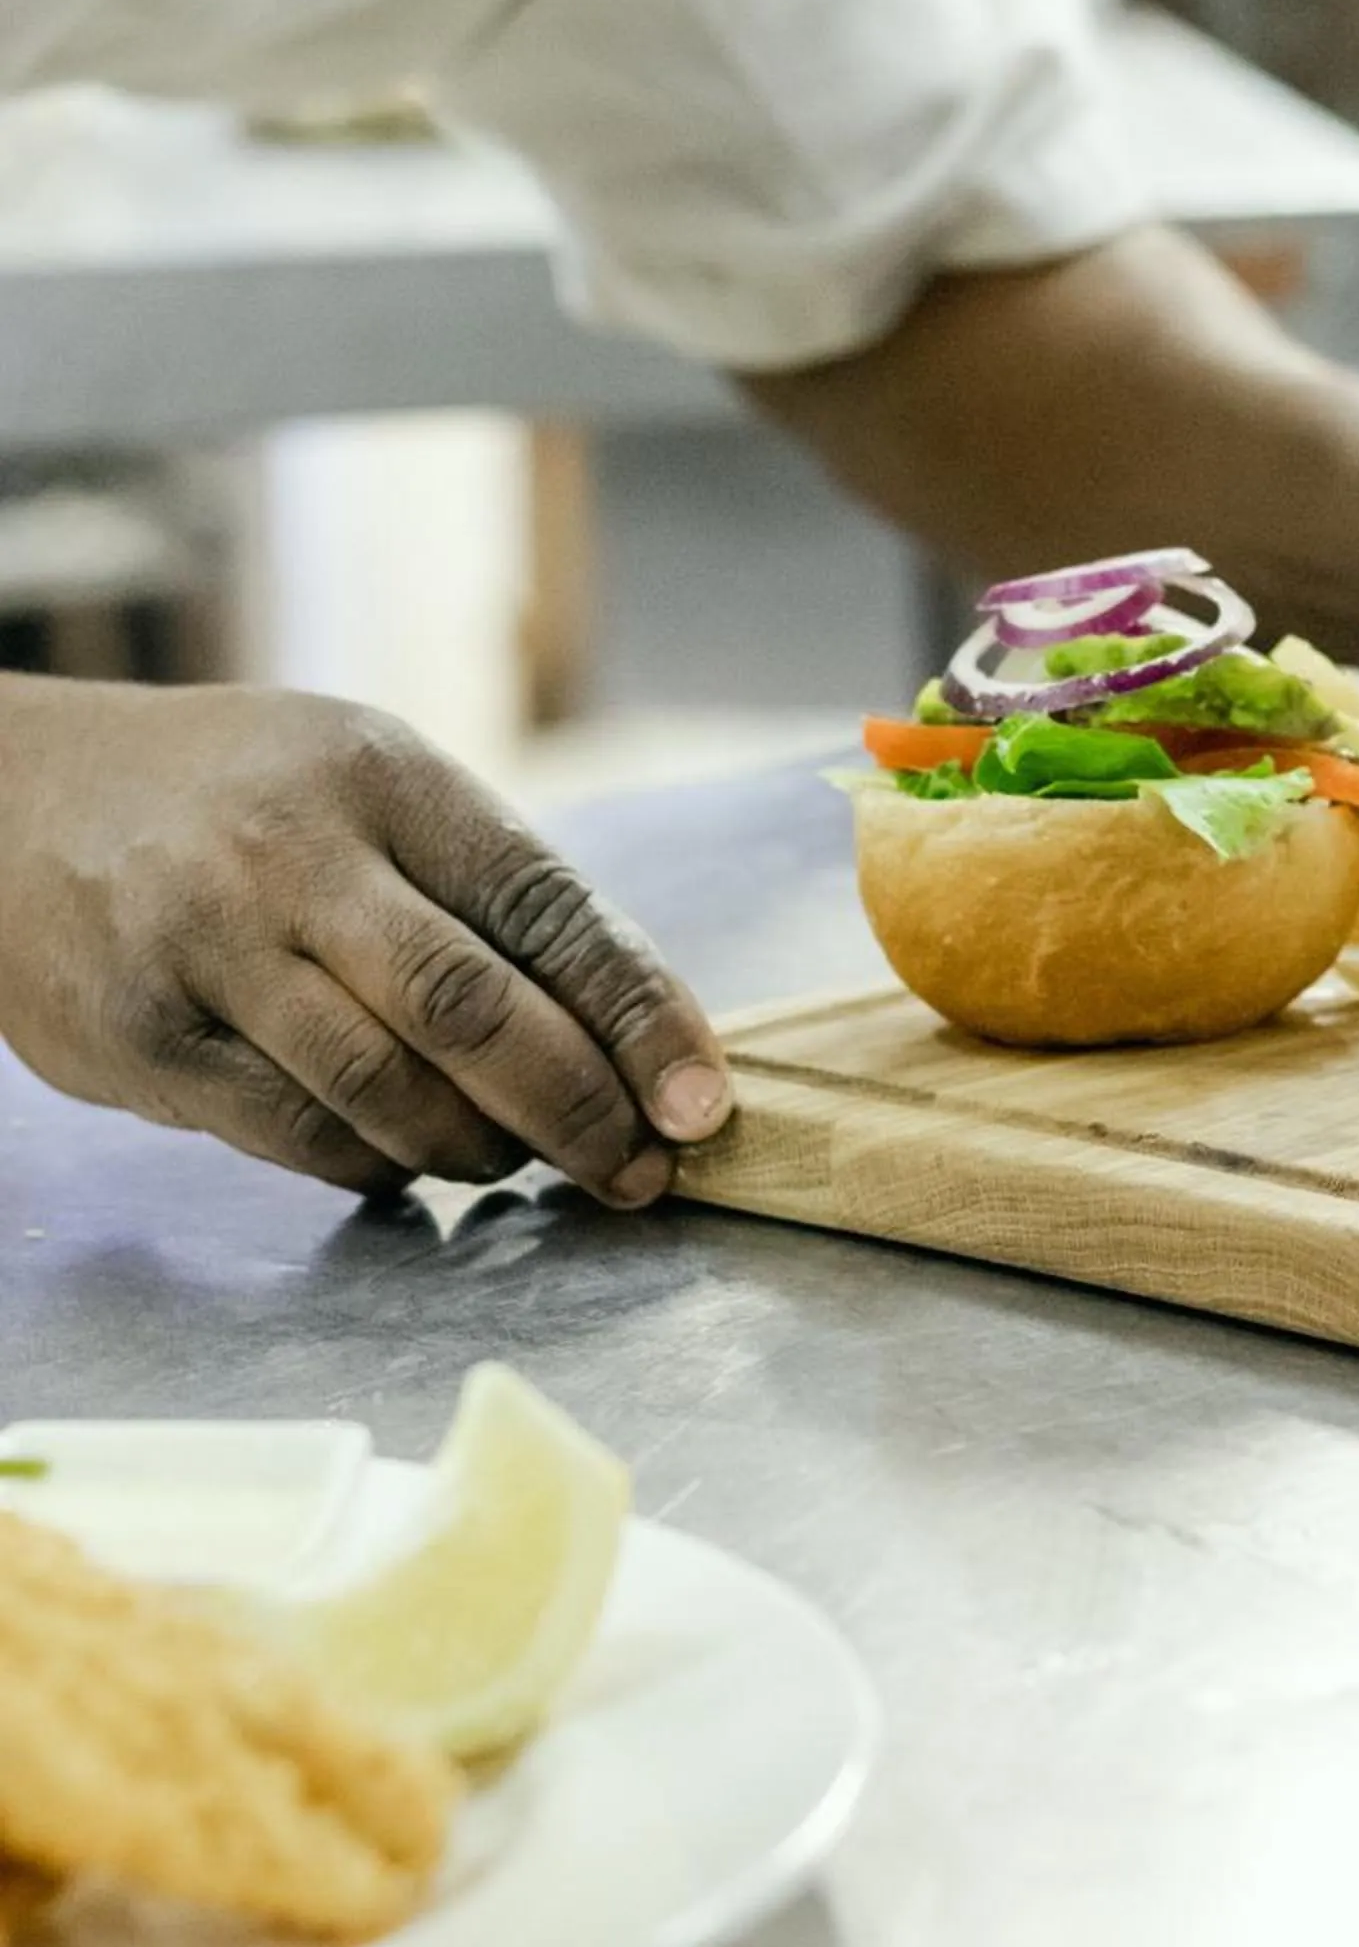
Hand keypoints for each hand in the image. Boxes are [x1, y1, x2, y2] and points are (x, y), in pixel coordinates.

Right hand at [0, 678, 733, 1203]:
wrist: (7, 796)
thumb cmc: (236, 800)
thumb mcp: (364, 786)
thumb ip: (483, 890)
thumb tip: (630, 1030)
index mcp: (384, 777)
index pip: (547, 904)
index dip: (641, 1014)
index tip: (701, 1098)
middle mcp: (296, 855)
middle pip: (473, 1011)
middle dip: (579, 1109)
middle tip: (635, 1169)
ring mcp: (209, 949)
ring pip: (387, 1091)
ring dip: (479, 1151)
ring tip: (516, 1161)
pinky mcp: (145, 1039)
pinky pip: (297, 1137)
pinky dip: (376, 1165)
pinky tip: (405, 1161)